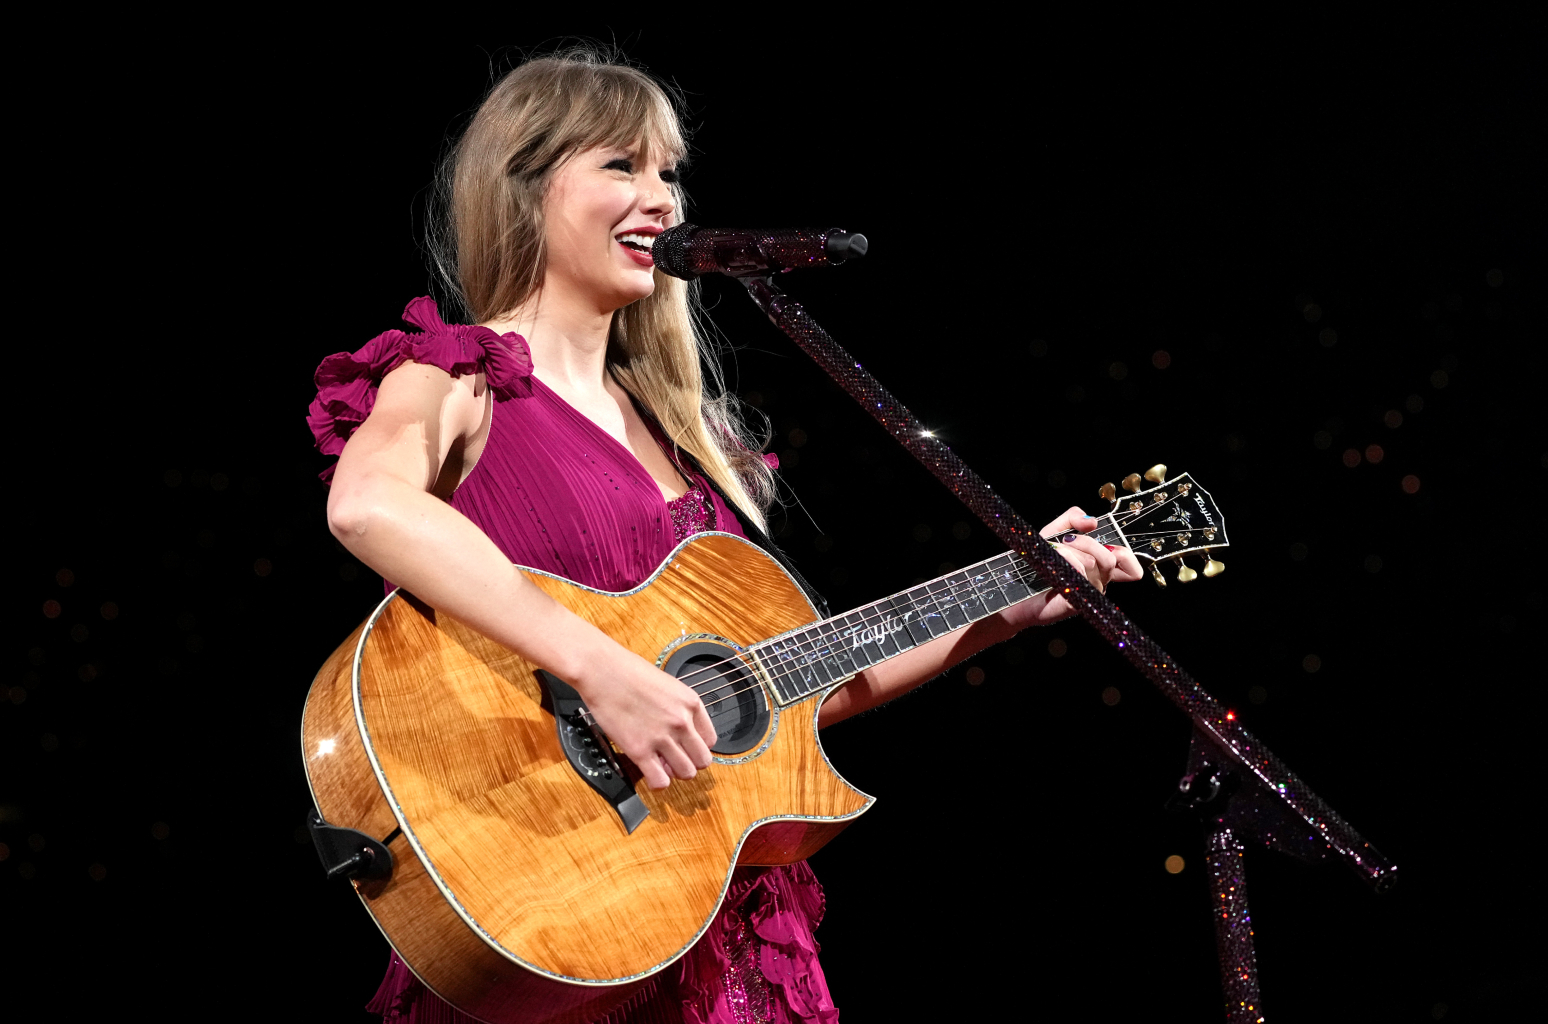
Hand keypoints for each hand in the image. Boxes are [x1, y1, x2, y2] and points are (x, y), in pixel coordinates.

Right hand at [570, 643, 716, 790]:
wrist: (602, 670)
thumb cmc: (628, 672)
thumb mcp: (667, 685)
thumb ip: (678, 708)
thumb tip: (680, 730)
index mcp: (691, 703)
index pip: (710, 740)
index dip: (696, 747)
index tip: (686, 747)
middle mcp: (682, 722)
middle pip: (702, 760)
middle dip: (690, 763)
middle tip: (675, 759)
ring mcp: (662, 737)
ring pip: (686, 773)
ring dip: (674, 773)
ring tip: (661, 766)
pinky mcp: (640, 750)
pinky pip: (661, 781)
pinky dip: (658, 783)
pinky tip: (650, 773)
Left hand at [1000, 506, 1143, 628]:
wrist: (1014, 585)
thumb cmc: (1038, 561)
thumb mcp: (1055, 531)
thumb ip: (1073, 518)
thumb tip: (1092, 520)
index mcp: (1099, 567)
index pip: (1130, 568)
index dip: (1126, 555)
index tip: (1104, 543)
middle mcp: (1098, 581)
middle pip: (1112, 558)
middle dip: (1087, 542)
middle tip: (1065, 539)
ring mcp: (1088, 592)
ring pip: (1095, 562)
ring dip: (1071, 548)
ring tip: (1053, 549)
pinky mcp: (1076, 600)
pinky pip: (1080, 570)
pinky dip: (1066, 556)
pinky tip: (1053, 558)